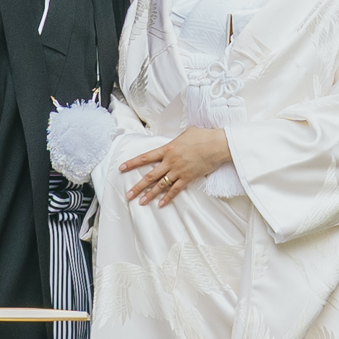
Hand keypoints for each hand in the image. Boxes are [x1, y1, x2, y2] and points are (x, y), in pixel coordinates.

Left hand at [117, 125, 231, 207]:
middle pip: (150, 176)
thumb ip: (176, 141)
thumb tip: (174, 142)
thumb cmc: (203, 136)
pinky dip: (168, 198)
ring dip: (149, 195)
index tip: (122, 168)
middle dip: (137, 186)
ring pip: (160, 185)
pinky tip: (161, 204)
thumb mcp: (185, 134)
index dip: (132, 163)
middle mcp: (170, 161)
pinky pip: (175, 190)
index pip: (145, 157)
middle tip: (128, 195)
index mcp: (167, 149)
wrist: (216, 145)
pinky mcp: (188, 178)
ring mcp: (178, 171)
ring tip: (140, 202)